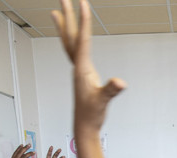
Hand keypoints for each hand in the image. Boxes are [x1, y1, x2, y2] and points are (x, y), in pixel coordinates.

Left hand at [52, 0, 124, 132]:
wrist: (84, 127)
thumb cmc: (92, 115)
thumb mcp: (103, 101)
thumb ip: (110, 91)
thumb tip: (119, 83)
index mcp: (81, 68)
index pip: (82, 39)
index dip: (83, 21)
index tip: (83, 3)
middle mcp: (77, 66)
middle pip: (70, 37)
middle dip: (68, 17)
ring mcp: (78, 70)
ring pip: (68, 44)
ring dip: (64, 27)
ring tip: (56, 12)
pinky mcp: (81, 76)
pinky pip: (73, 52)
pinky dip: (71, 41)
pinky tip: (73, 39)